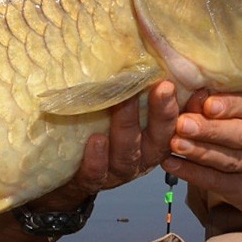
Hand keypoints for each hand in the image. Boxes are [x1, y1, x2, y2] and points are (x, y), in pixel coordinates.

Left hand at [33, 80, 180, 210]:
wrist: (65, 175)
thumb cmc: (102, 133)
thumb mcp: (123, 114)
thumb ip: (141, 94)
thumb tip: (161, 60)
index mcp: (153, 143)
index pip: (172, 126)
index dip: (177, 107)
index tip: (176, 83)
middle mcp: (140, 159)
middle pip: (157, 140)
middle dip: (162, 114)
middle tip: (162, 87)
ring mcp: (116, 172)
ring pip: (127, 156)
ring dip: (126, 128)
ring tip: (122, 103)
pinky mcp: (90, 181)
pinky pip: (95, 174)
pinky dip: (96, 159)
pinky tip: (95, 141)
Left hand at [161, 89, 241, 217]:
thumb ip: (225, 102)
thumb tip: (193, 94)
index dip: (230, 105)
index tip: (208, 104)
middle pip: (239, 134)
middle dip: (209, 129)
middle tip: (182, 124)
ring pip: (227, 159)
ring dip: (198, 151)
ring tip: (173, 143)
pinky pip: (217, 182)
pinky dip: (192, 173)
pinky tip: (171, 164)